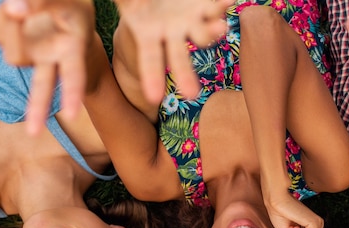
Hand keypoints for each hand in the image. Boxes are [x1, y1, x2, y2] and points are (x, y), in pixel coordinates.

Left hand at [0, 0, 94, 134]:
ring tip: (14, 7)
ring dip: (9, 34)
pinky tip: (12, 12)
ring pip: (13, 57)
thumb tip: (15, 10)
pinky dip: (2, 24)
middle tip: (33, 133)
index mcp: (74, 47)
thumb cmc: (70, 2)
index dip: (73, 94)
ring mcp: (35, 53)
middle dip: (38, 109)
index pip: (74, 74)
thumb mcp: (64, 1)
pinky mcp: (18, 46)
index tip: (73, 115)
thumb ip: (41, 2)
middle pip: (44, 85)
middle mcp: (55, 55)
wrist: (64, 2)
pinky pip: (0, 39)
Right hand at [113, 0, 233, 105]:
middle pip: (178, 56)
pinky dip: (222, 5)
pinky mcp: (202, 8)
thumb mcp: (127, 7)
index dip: (151, 77)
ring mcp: (189, 22)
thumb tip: (120, 2)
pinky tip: (228, 2)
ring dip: (211, 32)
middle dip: (184, 74)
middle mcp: (171, 34)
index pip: (149, 60)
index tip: (154, 98)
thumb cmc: (137, 7)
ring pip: (201, 33)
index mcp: (147, 36)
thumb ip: (125, 5)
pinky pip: (214, 7)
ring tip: (221, 27)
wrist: (156, 4)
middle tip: (192, 94)